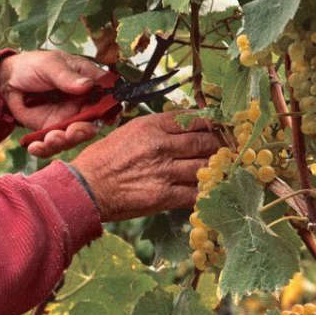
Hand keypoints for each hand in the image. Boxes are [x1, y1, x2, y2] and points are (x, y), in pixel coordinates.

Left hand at [0, 51, 110, 157]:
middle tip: (71, 132)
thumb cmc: (34, 66)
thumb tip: (87, 85)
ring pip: (73, 138)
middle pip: (92, 124)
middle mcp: (82, 104)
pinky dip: (45, 149)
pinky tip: (35, 147)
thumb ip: (67, 77)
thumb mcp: (50, 65)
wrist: (8, 80)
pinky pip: (53, 145)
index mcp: (88, 84)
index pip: (108, 98)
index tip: (107, 118)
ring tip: (50, 138)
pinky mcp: (51, 130)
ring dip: (64, 142)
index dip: (111, 110)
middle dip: (83, 132)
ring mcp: (67, 119)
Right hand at [71, 111, 221, 221]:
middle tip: (230, 148)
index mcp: (151, 126)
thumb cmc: (102, 160)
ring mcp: (165, 171)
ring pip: (206, 166)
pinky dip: (208, 191)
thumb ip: (155, 130)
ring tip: (225, 169)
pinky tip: (212, 190)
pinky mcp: (164, 195)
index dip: (212, 123)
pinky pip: (196, 193)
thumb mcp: (128, 132)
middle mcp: (161, 145)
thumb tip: (181, 129)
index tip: (220, 127)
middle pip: (206, 141)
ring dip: (219, 169)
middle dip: (221, 145)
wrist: (85, 188)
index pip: (193, 119)